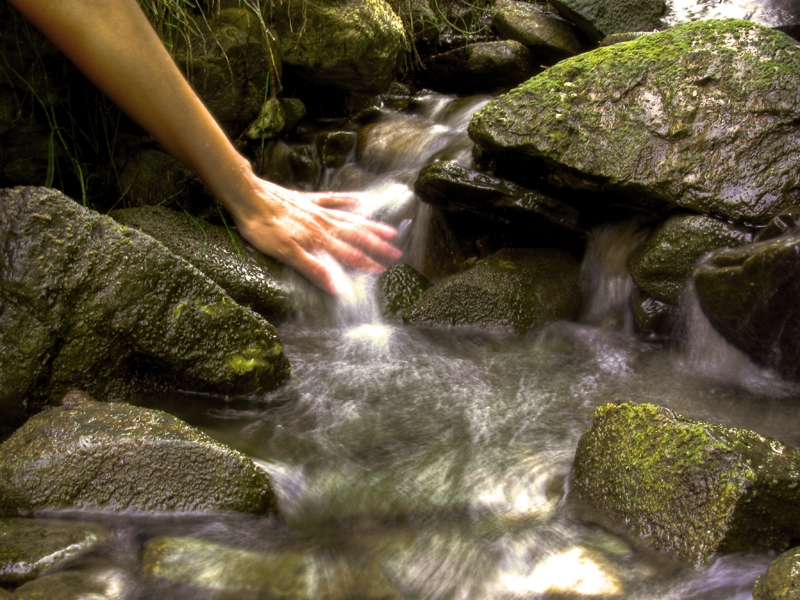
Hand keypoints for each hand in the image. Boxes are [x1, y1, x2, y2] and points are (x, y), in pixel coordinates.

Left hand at [231, 175, 402, 294]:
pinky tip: (360, 199)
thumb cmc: (263, 228)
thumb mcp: (286, 253)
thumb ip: (313, 269)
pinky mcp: (308, 200)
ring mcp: (318, 210)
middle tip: (397, 254)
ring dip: (371, 226)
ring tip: (390, 230)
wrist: (248, 196)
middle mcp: (323, 224)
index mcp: (319, 239)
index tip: (384, 271)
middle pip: (356, 236)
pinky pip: (334, 199)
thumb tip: (336, 287)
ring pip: (351, 219)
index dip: (366, 264)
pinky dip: (349, 200)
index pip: (348, 254)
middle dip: (377, 246)